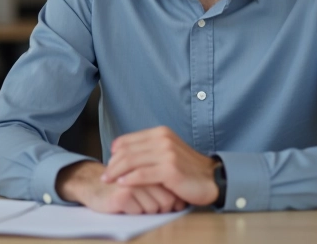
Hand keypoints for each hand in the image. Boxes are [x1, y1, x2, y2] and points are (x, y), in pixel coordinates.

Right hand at [56, 161, 186, 213]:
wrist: (93, 186)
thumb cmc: (123, 186)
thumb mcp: (145, 181)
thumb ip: (161, 184)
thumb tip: (182, 201)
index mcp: (152, 163)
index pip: (173, 189)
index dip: (170, 202)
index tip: (161, 203)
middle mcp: (144, 170)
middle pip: (167, 200)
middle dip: (160, 208)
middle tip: (147, 204)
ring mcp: (133, 182)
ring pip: (155, 208)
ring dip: (147, 211)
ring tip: (135, 203)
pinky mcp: (123, 194)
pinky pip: (141, 212)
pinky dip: (136, 213)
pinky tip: (126, 205)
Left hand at [102, 126, 218, 205]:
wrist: (211, 179)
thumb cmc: (186, 169)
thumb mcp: (166, 152)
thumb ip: (147, 150)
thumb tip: (119, 151)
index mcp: (160, 132)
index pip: (127, 140)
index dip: (114, 153)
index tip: (108, 164)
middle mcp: (163, 139)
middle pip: (127, 151)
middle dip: (112, 164)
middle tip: (105, 176)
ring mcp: (167, 153)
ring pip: (131, 161)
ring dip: (116, 172)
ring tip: (109, 180)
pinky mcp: (170, 169)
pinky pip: (142, 174)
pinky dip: (129, 179)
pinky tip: (122, 183)